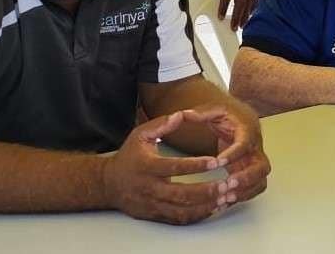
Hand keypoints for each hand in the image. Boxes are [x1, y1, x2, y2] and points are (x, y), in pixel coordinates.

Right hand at [103, 112, 225, 223]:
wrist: (108, 184)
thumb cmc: (128, 156)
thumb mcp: (140, 135)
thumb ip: (161, 124)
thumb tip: (181, 114)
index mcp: (147, 166)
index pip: (174, 167)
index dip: (195, 165)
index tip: (215, 162)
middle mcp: (149, 188)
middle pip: (181, 194)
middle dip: (207, 191)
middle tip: (227, 185)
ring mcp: (152, 204)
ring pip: (182, 211)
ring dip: (206, 206)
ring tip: (226, 198)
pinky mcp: (154, 215)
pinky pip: (178, 219)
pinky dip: (197, 216)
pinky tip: (213, 208)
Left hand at [183, 105, 269, 211]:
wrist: (241, 116)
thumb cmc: (227, 113)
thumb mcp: (214, 109)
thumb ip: (200, 113)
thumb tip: (182, 115)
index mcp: (248, 129)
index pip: (245, 144)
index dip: (234, 154)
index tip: (218, 163)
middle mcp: (256, 147)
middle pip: (262, 166)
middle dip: (247, 178)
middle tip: (228, 185)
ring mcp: (255, 160)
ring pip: (260, 180)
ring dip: (246, 191)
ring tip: (226, 198)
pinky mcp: (251, 170)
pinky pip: (255, 186)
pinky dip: (244, 195)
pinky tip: (226, 201)